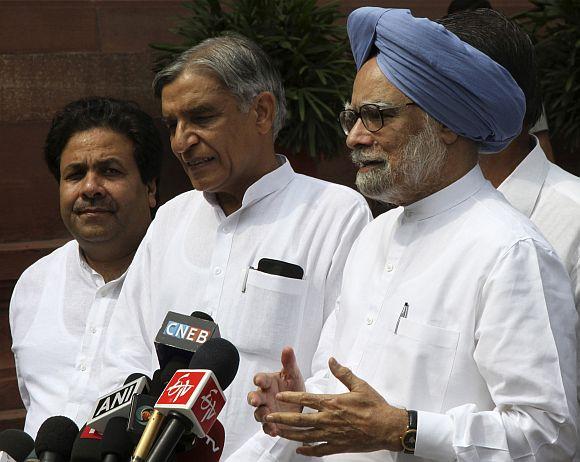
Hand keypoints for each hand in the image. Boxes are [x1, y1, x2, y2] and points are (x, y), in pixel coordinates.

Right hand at [247, 346, 304, 435]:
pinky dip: (269, 428)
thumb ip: (289, 362)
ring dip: (261, 415)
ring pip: (258, 413)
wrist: (301, 402)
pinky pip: (267, 427)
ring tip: (267, 417)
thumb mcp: (293, 373)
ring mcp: (266, 409)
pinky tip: (274, 430)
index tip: (259, 380)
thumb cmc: (292, 385)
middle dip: (253, 398)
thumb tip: (287, 348)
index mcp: (268, 382)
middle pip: (254, 397)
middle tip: (255, 400)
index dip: (259, 379)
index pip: (260, 379)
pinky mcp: (271, 422)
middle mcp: (264, 396)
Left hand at [265, 357, 407, 456]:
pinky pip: (319, 450)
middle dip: (282, 419)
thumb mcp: (359, 384)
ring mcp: (332, 435)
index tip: (279, 396)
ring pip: (305, 436)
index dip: (290, 398)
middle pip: (300, 420)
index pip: (305, 399)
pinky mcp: (338, 446)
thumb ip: (343, 372)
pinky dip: (308, 451)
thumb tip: (332, 360)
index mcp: (332, 403)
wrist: (388, 427)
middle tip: (268, 418)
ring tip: (277, 433)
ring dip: (289, 435)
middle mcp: (329, 420)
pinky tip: (300, 450)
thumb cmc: (375, 406)